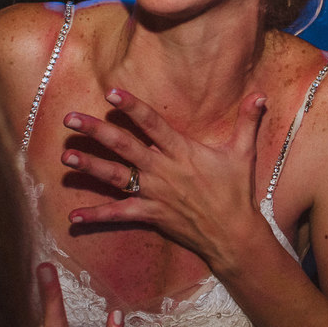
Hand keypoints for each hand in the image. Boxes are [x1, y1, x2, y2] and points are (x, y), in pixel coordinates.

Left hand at [61, 89, 269, 264]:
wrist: (234, 234)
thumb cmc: (237, 192)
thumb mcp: (243, 153)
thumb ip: (248, 121)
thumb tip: (260, 94)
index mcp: (183, 151)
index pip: (153, 123)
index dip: (132, 107)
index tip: (111, 92)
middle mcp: (164, 170)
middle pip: (124, 146)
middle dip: (96, 131)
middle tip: (70, 119)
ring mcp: (155, 193)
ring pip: (117, 177)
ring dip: (90, 167)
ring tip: (66, 156)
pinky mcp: (151, 215)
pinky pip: (120, 215)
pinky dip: (97, 216)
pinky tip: (73, 216)